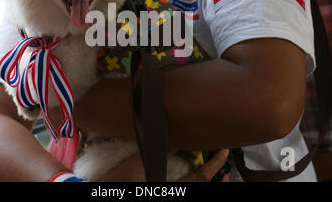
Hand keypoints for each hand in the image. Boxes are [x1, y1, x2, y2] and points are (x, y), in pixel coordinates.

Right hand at [99, 149, 229, 181]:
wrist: (104, 192)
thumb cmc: (118, 181)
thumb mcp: (137, 163)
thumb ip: (158, 151)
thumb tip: (176, 139)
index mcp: (169, 188)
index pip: (201, 177)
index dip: (215, 164)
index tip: (224, 151)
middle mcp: (171, 192)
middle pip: (202, 187)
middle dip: (218, 177)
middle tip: (227, 167)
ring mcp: (165, 192)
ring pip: (194, 189)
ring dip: (206, 181)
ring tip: (217, 172)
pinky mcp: (159, 190)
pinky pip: (182, 188)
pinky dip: (192, 182)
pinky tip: (192, 176)